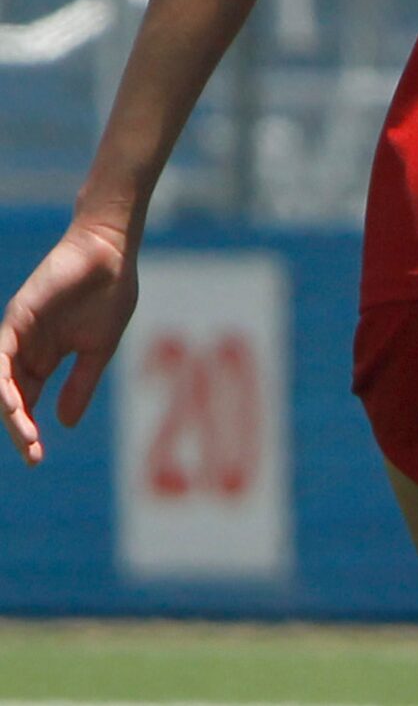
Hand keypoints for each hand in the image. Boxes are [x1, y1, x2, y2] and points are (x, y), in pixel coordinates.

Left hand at [0, 219, 139, 466]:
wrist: (110, 254)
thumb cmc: (110, 294)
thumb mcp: (98, 348)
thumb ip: (80, 384)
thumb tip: (63, 423)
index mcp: (45, 359)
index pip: (27, 402)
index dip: (28, 431)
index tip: (37, 459)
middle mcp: (24, 351)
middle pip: (10, 398)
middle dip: (19, 429)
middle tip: (32, 454)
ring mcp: (17, 336)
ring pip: (1, 383)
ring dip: (11, 412)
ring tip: (27, 436)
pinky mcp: (15, 320)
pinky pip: (0, 358)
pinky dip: (2, 383)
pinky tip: (13, 403)